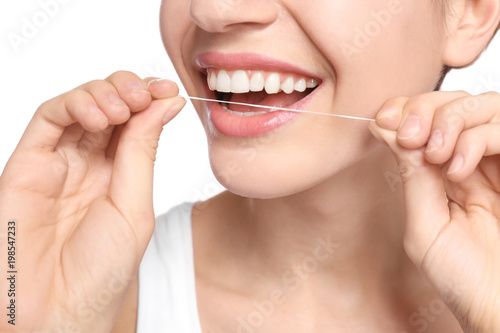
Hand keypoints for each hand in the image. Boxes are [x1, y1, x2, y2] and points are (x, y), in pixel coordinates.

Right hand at [0, 72, 184, 331]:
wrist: (59, 311)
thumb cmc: (101, 270)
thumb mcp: (134, 205)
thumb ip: (143, 152)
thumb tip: (165, 103)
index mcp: (120, 175)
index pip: (136, 121)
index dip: (151, 99)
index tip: (169, 90)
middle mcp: (90, 164)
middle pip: (109, 105)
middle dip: (129, 89)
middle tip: (145, 93)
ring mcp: (59, 162)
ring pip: (79, 103)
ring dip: (104, 93)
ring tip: (122, 109)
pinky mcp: (27, 164)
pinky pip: (47, 119)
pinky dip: (73, 104)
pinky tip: (99, 117)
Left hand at [370, 91, 499, 332]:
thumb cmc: (465, 278)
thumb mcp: (425, 226)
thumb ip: (412, 177)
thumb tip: (386, 127)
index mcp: (444, 175)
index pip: (426, 119)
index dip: (405, 109)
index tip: (385, 118)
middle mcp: (474, 162)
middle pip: (453, 102)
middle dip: (425, 109)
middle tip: (409, 133)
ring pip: (483, 105)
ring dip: (450, 120)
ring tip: (435, 155)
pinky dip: (476, 139)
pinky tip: (457, 169)